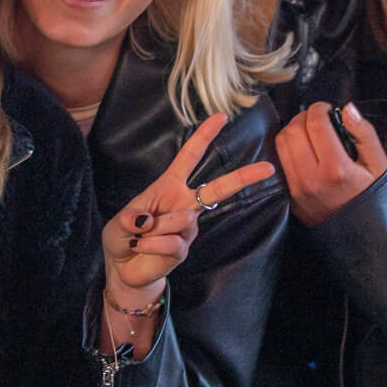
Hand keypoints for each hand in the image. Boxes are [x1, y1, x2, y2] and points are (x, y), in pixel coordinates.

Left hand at [102, 114, 275, 302]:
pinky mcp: (184, 249)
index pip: (189, 157)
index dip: (204, 137)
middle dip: (243, 177)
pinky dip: (151, 246)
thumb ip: (130, 218)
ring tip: (141, 237)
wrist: (124, 269)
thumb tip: (146, 220)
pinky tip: (145, 250)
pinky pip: (171, 243)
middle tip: (269, 168)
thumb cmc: (123, 237)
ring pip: (181, 220)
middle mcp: (184, 205)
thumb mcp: (118, 223)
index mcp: (169, 187)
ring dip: (153, 230)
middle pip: (217, 188)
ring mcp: (187, 228)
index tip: (221, 117)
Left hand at [275, 102, 386, 226]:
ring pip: (281, 144)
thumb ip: (364, 133)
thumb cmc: (372, 196)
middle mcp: (312, 179)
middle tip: (317, 118)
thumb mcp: (378, 164)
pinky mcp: (290, 196)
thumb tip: (348, 108)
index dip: (318, 109)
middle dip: (303, 117)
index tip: (326, 108)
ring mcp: (297, 189)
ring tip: (309, 131)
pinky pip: (280, 162)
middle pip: (293, 131)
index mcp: (336, 169)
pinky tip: (303, 148)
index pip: (316, 125)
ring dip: (292, 130)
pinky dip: (288, 148)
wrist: (362, 235)